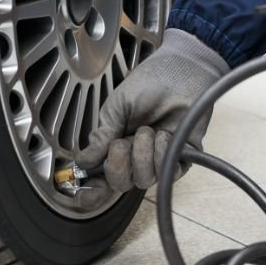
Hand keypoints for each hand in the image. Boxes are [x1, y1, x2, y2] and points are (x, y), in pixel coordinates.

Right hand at [75, 29, 229, 192]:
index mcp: (116, 144)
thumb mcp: (118, 106)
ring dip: (142, 156)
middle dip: (118, 167)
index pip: (103, 177)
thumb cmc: (150, 82)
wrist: (182, 70)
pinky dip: (162, 155)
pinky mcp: (182, 157)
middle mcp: (137, 156)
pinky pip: (168, 172)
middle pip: (121, 184)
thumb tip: (83, 162)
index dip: (93, 190)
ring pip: (144, 180)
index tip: (85, 194)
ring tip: (147, 131)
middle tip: (121, 143)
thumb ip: (102, 134)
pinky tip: (164, 135)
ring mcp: (159, 158)